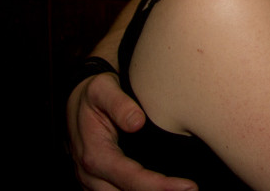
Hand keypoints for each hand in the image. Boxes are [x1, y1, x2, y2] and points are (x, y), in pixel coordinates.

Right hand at [67, 71, 196, 190]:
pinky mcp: (98, 184)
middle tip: (192, 190)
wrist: (77, 100)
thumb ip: (119, 104)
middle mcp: (91, 175)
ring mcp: (93, 182)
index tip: (188, 186)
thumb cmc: (94, 94)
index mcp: (95, 155)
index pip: (131, 178)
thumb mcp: (102, 89)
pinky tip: (164, 189)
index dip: (160, 185)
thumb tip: (137, 122)